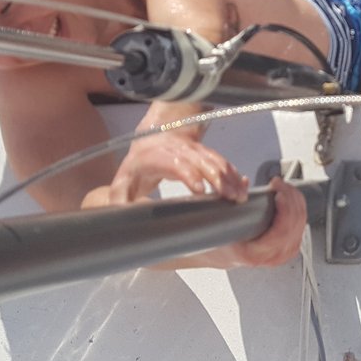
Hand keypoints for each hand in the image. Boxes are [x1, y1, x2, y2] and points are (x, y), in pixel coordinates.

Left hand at [110, 130, 248, 203]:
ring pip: (214, 160)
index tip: (200, 189)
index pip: (175, 162)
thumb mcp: (122, 183)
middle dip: (217, 178)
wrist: (151, 139)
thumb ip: (120, 202)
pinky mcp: (204, 153)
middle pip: (201, 160)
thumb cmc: (137, 166)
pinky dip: (232, 173)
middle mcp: (178, 150)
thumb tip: (119, 221)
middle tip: (230, 197)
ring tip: (240, 196)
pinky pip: (221, 161)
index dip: (189, 173)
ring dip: (229, 177)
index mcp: (156, 156)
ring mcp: (194, 150)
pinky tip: (241, 185)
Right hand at [212, 177, 307, 267]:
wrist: (226, 255)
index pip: (282, 232)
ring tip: (283, 186)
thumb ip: (230, 204)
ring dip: (294, 199)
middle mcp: (274, 256)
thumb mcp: (220, 225)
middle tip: (278, 184)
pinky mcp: (291, 246)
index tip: (279, 193)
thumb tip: (244, 184)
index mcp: (257, 254)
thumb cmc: (222, 242)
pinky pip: (301, 224)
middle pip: (295, 224)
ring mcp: (285, 252)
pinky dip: (298, 206)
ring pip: (301, 222)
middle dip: (289, 197)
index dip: (286, 209)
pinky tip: (290, 196)